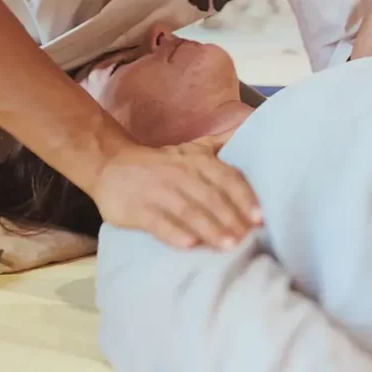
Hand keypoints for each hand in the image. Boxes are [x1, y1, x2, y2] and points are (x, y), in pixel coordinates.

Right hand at [91, 135, 261, 249]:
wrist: (111, 164)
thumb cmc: (163, 162)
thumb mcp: (195, 148)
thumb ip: (224, 142)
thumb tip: (253, 125)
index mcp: (199, 160)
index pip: (227, 178)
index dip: (244, 197)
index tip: (260, 217)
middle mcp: (182, 173)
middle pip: (212, 197)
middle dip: (232, 218)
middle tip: (248, 238)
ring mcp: (159, 191)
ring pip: (189, 211)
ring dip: (211, 229)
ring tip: (229, 246)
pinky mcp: (137, 209)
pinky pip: (158, 222)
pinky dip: (174, 233)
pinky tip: (189, 245)